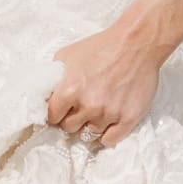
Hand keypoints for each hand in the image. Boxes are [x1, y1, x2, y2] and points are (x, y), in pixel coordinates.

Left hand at [45, 19, 169, 147]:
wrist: (135, 43)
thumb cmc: (101, 47)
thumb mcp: (67, 55)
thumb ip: (54, 78)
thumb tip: (47, 95)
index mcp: (70, 90)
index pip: (52, 117)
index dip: (55, 112)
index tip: (60, 109)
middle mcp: (89, 105)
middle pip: (69, 127)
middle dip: (71, 118)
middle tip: (80, 106)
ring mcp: (109, 114)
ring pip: (89, 134)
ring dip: (89, 124)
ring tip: (96, 109)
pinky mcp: (128, 119)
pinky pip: (110, 140)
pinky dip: (106, 134)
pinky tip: (107, 122)